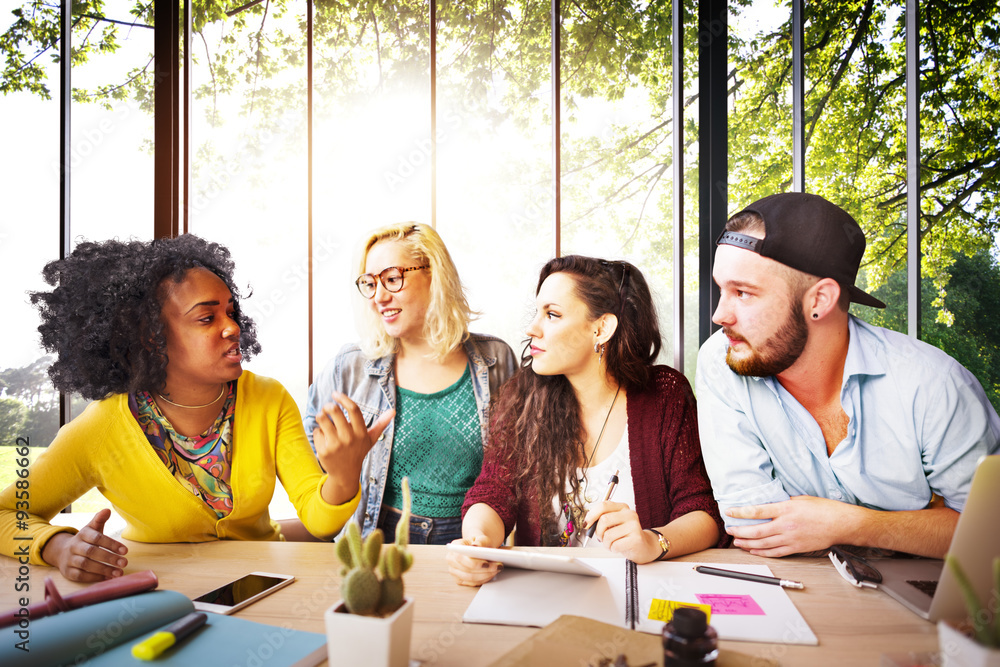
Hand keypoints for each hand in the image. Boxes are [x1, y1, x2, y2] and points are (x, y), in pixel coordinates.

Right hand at [40, 509, 127, 581]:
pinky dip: (95, 577)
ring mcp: (69, 560)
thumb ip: (99, 520)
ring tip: (119, 572)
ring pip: (86, 565)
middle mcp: (74, 546)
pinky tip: (108, 578)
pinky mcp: (68, 572)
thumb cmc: (84, 540)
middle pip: (91, 552)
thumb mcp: (91, 529)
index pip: (97, 538)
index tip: (125, 551)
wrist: (61, 552)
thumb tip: (107, 510)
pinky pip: (80, 576)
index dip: (111, 544)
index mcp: (82, 534)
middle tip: (124, 563)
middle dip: (109, 558)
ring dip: (104, 569)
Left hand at [313, 391, 393, 503]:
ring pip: (322, 419)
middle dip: (328, 406)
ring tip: (323, 419)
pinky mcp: (324, 451)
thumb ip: (381, 424)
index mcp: (361, 433)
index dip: (343, 399)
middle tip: (327, 407)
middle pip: (335, 411)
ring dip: (321, 416)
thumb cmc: (358, 451)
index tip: (335, 394)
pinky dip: (318, 432)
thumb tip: (393, 411)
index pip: (353, 409)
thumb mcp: (370, 439)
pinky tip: (323, 438)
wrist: (345, 474)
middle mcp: (349, 438)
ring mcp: (336, 445)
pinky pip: (316, 432)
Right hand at [446, 536, 501, 586]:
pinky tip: (492, 574)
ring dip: (485, 575)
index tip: (488, 564)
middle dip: (484, 570)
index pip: (461, 557)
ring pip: (470, 578)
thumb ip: (480, 541)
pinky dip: (483, 579)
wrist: (477, 548)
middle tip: (498, 567)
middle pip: (467, 570)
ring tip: (497, 570)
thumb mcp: (482, 538)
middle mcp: (451, 559)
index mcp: (454, 546)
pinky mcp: (459, 579)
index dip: (474, 563)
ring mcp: (453, 571)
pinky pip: (472, 583)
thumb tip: (475, 547)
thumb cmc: (479, 542)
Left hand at [585, 501, 659, 562]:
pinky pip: (615, 545)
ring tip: (612, 544)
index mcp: (622, 507)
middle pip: (604, 520)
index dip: (591, 515)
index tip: (587, 524)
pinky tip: (618, 547)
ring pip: (608, 535)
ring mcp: (634, 526)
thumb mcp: (614, 524)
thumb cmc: (626, 535)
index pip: (603, 505)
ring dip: (606, 543)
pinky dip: (613, 549)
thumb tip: (588, 523)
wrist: (643, 547)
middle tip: (601, 537)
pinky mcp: (636, 538)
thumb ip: (601, 520)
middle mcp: (629, 514)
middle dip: (598, 532)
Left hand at [726, 495, 857, 556]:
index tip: (729, 511)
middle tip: (730, 530)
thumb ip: (783, 502)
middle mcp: (786, 525)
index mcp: (786, 509)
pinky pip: (775, 552)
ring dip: (748, 544)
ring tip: (737, 542)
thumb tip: (770, 504)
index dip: (740, 512)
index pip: (757, 511)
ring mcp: (791, 538)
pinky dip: (762, 552)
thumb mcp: (801, 499)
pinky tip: (754, 550)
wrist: (842, 524)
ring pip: (763, 544)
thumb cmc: (824, 509)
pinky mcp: (797, 548)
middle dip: (740, 531)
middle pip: (756, 531)